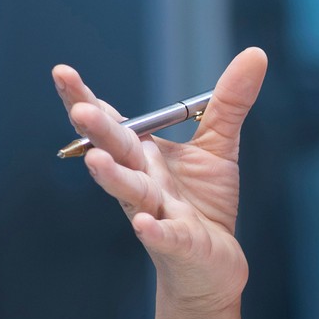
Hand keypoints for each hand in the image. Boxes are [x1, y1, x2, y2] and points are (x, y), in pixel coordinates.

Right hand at [55, 48, 267, 311]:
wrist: (213, 265)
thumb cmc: (205, 205)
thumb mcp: (219, 146)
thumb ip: (230, 101)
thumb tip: (255, 54)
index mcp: (144, 156)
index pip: (111, 124)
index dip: (85, 101)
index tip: (63, 74)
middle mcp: (142, 182)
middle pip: (115, 153)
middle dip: (97, 133)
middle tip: (79, 110)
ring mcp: (155, 213)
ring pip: (131, 193)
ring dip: (113, 177)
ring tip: (95, 161)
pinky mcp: (176, 244)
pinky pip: (164, 236)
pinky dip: (154, 230)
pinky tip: (145, 225)